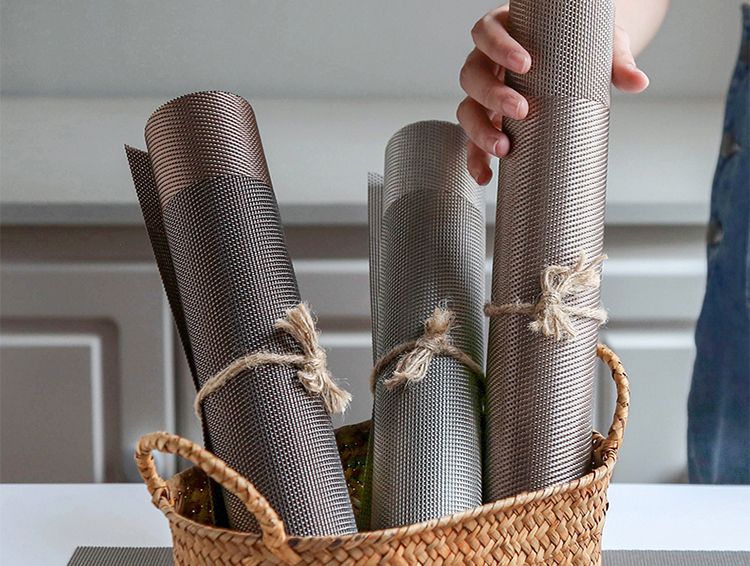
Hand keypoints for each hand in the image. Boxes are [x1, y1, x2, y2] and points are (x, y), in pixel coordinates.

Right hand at [457, 4, 649, 184]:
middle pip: (472, 74)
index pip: (487, 33)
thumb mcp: (600, 43)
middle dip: (492, 94)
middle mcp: (488, 62)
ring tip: (504, 148)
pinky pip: (472, 139)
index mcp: (506, 32)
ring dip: (480, 130)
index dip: (498, 46)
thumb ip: (617, 61)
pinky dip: (476, 158)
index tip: (525, 63)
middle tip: (522, 110)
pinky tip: (486, 175)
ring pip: (467, 108)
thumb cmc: (582, 43)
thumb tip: (638, 82)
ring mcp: (486, 93)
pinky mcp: (489, 120)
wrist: (579, 57)